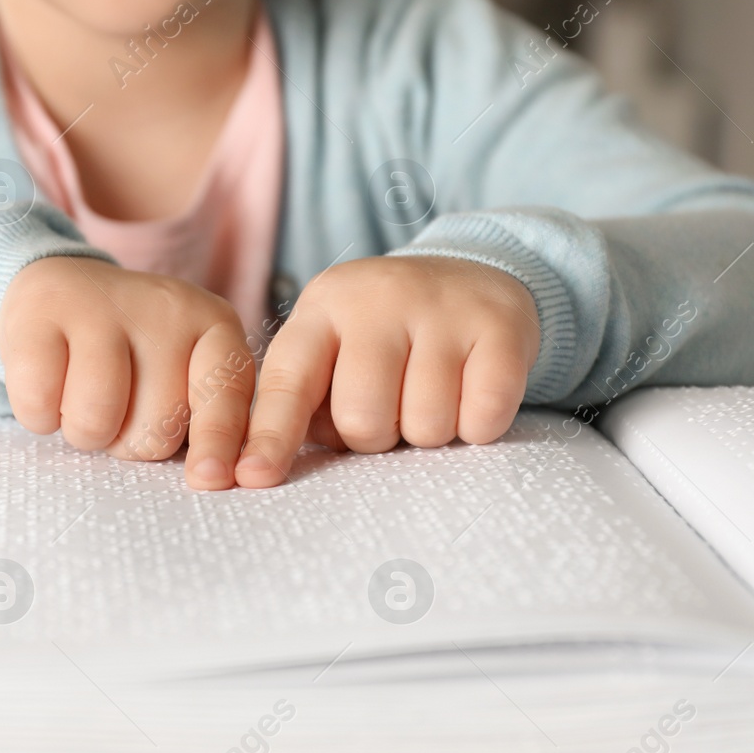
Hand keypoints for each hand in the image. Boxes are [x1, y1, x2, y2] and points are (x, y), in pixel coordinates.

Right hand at [0, 256, 254, 490]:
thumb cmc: (133, 356)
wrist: (60, 289)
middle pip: (156, 430)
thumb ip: (210, 423)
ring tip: (84, 396)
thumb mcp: (185, 377)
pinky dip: (39, 414)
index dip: (220, 442)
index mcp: (215, 326)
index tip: (209, 480)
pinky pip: (39, 404)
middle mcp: (165, 308)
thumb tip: (214, 479)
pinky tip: (49, 381)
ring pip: (95, 423)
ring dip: (84, 432)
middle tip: (120, 403)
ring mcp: (101, 304)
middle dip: (130, 440)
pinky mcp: (40, 311)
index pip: (226, 393)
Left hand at [235, 256, 539, 488]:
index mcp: (322, 309)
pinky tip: (472, 390)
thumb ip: (302, 405)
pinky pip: (482, 418)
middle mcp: (376, 299)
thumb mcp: (334, 351)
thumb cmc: (386, 339)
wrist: (472, 275)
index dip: (271, 437)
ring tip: (432, 393)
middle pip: (363, 418)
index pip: (287, 383)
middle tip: (392, 408)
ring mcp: (441, 308)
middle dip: (377, 436)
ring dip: (430, 432)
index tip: (254, 477)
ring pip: (426, 426)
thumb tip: (261, 471)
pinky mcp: (499, 325)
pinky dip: (478, 425)